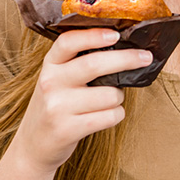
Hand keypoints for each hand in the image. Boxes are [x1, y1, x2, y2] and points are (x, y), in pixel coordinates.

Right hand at [12, 29, 148, 173]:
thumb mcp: (58, 79)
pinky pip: (109, 116)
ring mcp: (57, 107)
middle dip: (127, 59)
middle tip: (146, 57)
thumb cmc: (56, 106)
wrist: (34, 145)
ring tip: (109, 100)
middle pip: (95, 64)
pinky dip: (116, 115)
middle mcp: (50, 82)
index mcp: (50, 65)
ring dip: (119, 97)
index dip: (94, 35)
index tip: (116, 33)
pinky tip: (106, 116)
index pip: (68, 42)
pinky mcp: (67, 129)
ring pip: (110, 95)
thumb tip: (124, 47)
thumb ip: (78, 62)